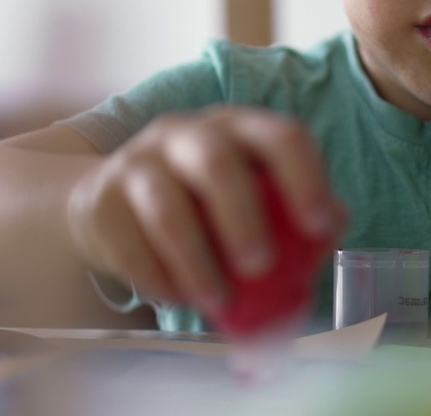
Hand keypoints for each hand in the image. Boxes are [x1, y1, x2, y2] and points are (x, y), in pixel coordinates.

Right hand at [65, 106, 347, 315]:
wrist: (109, 204)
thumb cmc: (201, 205)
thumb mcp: (249, 197)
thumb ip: (294, 217)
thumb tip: (330, 233)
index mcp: (239, 128)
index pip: (281, 136)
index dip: (305, 178)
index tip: (320, 226)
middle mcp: (187, 133)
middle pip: (217, 163)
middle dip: (243, 218)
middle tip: (261, 268)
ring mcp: (138, 162)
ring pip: (166, 206)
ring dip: (197, 261)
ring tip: (218, 302)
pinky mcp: (100, 199)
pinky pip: (128, 242)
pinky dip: (157, 278)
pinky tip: (176, 297)